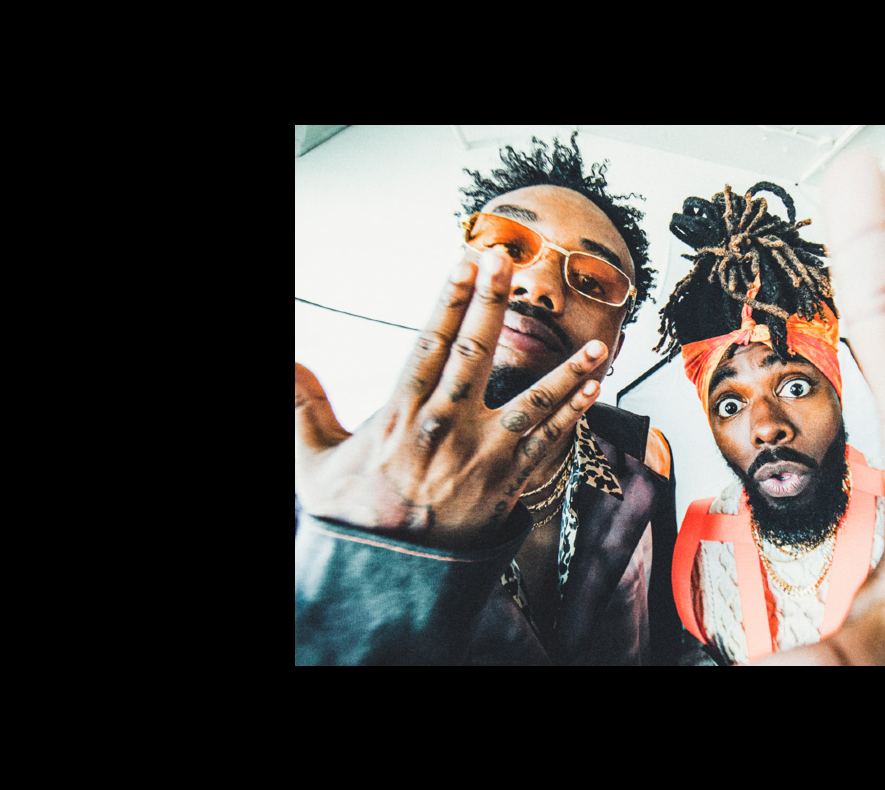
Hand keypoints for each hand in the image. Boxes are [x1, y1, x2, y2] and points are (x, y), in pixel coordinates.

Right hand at [294, 251, 607, 549]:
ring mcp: (480, 458)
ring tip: (595, 340)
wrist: (387, 579)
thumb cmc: (354, 519)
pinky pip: (546, 445)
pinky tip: (593, 389)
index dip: (448, 299)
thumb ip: (303, 407)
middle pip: (473, 355)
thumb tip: (289, 363)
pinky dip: (572, 416)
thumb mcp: (316, 461)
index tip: (463, 261)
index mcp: (400, 417)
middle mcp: (444, 430)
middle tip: (507, 261)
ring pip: (529, 402)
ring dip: (564, 369)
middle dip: (491, 304)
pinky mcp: (505, 485)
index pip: (427, 344)